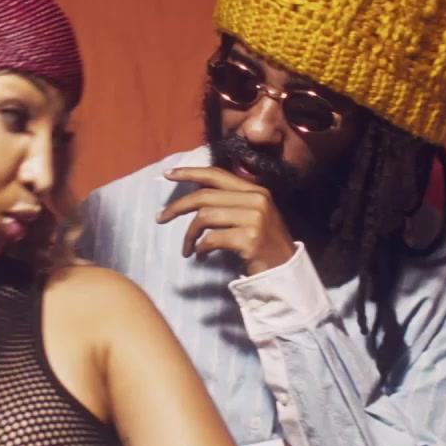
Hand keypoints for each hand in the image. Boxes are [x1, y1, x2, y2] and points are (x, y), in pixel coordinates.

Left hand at [158, 167, 296, 275]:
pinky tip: (201, 257)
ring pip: (205, 217)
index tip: (168, 174)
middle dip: (178, 207)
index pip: (217, 174)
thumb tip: (196, 193)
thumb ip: (231, 202)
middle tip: (160, 218)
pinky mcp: (249, 239)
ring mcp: (254, 218)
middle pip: (205, 196)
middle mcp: (257, 199)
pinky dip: (200, 248)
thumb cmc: (264, 246)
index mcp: (255, 191)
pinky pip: (211, 239)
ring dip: (189, 235)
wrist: (285, 272)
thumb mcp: (252, 216)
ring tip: (187, 248)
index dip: (190, 172)